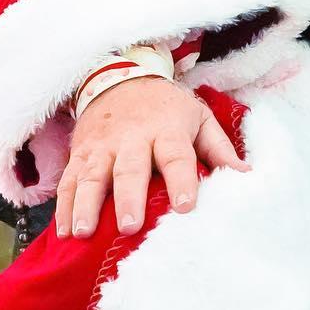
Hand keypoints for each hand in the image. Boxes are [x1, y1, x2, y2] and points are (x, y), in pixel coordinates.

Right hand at [55, 75, 248, 239]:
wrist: (122, 76)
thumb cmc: (167, 107)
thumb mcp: (199, 118)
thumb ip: (219, 149)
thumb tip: (246, 177)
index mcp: (167, 129)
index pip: (176, 156)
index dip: (182, 181)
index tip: (186, 207)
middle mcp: (132, 137)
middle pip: (130, 169)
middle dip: (128, 198)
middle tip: (129, 226)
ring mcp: (102, 145)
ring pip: (91, 176)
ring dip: (86, 205)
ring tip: (83, 232)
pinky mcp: (79, 152)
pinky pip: (69, 179)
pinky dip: (64, 205)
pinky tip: (63, 230)